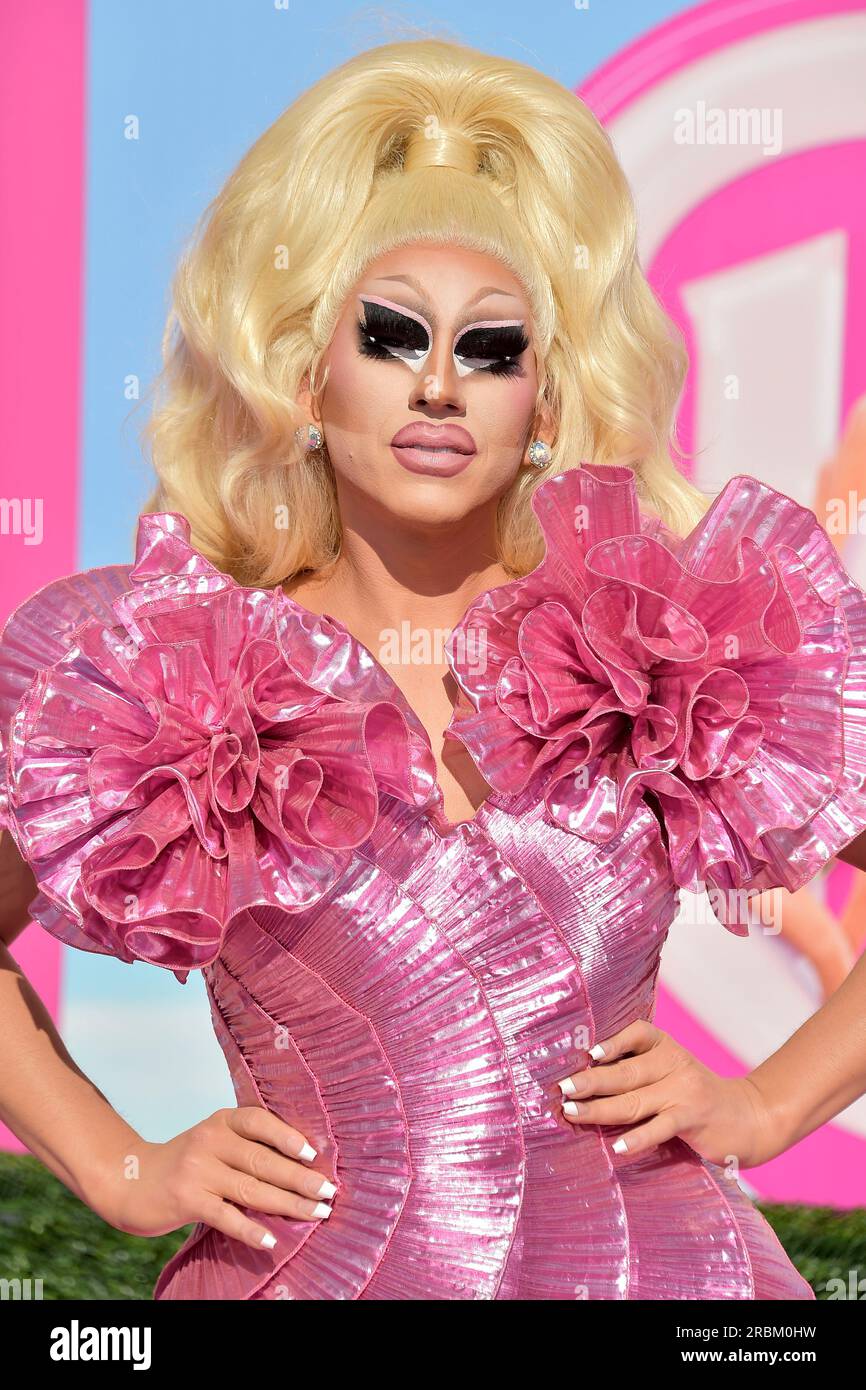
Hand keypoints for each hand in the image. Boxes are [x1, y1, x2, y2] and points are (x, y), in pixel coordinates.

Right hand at [87, 1106, 337, 1251]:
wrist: (130, 1181)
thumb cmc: (185, 1162)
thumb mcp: (213, 1141)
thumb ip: (246, 1145)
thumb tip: (301, 1163)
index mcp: (221, 1121)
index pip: (260, 1120)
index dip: (288, 1136)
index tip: (314, 1153)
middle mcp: (210, 1140)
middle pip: (263, 1160)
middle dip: (300, 1177)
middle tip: (329, 1192)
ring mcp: (197, 1170)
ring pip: (251, 1189)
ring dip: (288, 1204)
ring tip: (316, 1214)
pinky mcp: (187, 1200)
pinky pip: (226, 1217)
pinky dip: (251, 1229)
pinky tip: (271, 1239)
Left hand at [556, 1020, 777, 1169]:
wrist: (750, 1117)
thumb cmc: (699, 1096)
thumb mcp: (674, 1073)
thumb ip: (641, 1072)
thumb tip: (588, 1078)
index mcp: (668, 1048)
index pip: (639, 1033)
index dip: (613, 1041)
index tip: (588, 1052)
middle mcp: (675, 1065)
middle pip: (625, 1072)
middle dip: (590, 1081)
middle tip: (562, 1089)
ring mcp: (684, 1092)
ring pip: (634, 1100)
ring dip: (599, 1109)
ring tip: (573, 1113)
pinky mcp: (692, 1119)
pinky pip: (659, 1128)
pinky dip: (637, 1138)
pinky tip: (617, 1148)